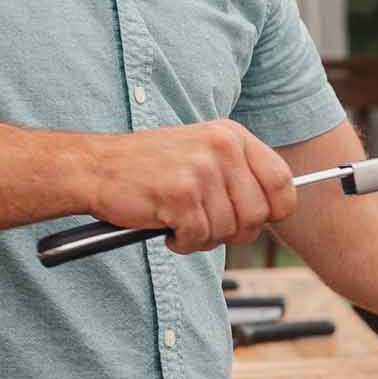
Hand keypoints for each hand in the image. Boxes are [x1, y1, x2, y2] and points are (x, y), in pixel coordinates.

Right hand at [89, 119, 295, 252]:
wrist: (95, 168)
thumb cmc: (150, 168)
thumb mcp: (203, 154)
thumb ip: (240, 175)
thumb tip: (276, 210)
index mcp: (233, 135)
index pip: (282, 181)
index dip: (275, 211)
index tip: (257, 221)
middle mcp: (222, 147)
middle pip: (258, 214)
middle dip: (234, 232)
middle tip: (206, 227)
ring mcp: (202, 170)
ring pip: (229, 230)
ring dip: (204, 238)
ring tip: (181, 223)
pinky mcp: (180, 194)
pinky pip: (199, 238)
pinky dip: (182, 242)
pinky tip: (166, 227)